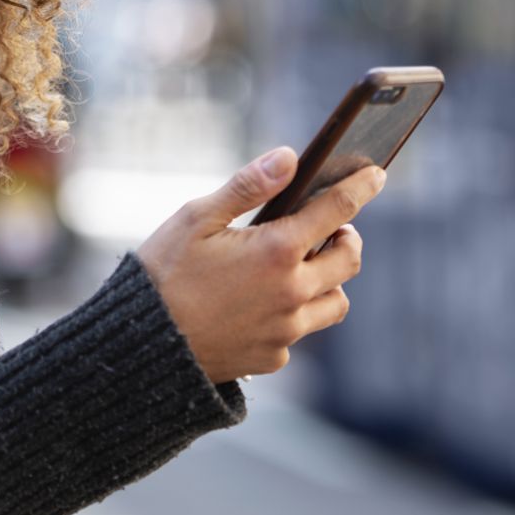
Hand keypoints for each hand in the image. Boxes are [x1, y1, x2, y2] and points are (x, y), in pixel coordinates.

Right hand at [136, 148, 382, 384]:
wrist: (138, 346)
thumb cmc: (162, 273)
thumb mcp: (197, 218)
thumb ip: (248, 187)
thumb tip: (290, 156)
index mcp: (276, 250)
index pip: (338, 209)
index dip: (362, 187)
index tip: (376, 175)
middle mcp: (292, 293)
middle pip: (350, 260)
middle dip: (347, 238)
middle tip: (331, 230)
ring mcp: (286, 331)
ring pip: (336, 303)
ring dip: (328, 282)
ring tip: (300, 270)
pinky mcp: (273, 358)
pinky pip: (300, 334)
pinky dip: (292, 316)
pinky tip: (262, 305)